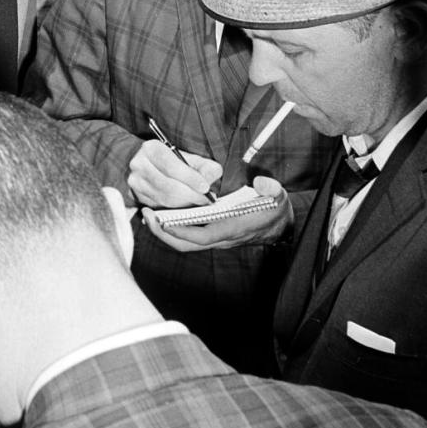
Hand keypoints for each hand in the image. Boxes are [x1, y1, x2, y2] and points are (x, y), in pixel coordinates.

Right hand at [127, 140, 222, 208]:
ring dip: (185, 203)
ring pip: (164, 198)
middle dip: (191, 195)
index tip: (205, 188)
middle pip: (167, 185)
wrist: (150, 164)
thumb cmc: (174, 162)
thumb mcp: (191, 158)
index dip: (189, 178)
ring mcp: (135, 181)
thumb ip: (205, 166)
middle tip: (206, 199)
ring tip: (198, 202)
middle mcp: (139, 164)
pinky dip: (176, 208)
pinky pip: (159, 207)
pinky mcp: (136, 196)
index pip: (170, 165)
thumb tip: (207, 179)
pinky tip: (186, 205)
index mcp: (151, 149)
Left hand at [141, 175, 293, 250]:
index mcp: (233, 228)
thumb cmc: (275, 209)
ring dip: (166, 232)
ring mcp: (216, 239)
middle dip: (164, 233)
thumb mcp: (277, 196)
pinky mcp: (213, 236)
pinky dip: (174, 229)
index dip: (180, 230)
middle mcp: (222, 238)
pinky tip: (162, 216)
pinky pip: (189, 237)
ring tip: (148, 214)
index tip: (162, 220)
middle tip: (146, 215)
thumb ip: (271, 188)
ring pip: (185, 243)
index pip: (202, 236)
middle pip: (187, 244)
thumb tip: (261, 183)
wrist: (280, 225)